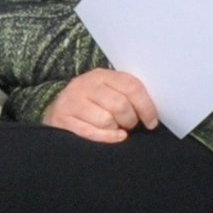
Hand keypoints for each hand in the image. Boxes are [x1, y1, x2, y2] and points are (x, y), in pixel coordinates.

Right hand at [41, 68, 162, 143]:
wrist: (59, 108)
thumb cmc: (93, 103)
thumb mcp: (108, 91)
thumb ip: (127, 95)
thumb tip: (153, 112)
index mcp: (102, 75)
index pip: (131, 86)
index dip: (146, 106)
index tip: (152, 121)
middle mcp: (85, 84)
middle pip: (120, 105)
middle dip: (130, 120)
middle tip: (130, 125)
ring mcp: (72, 101)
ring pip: (106, 120)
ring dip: (116, 129)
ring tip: (116, 129)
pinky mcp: (62, 118)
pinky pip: (91, 132)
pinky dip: (106, 138)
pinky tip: (114, 136)